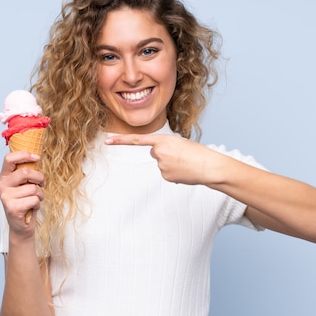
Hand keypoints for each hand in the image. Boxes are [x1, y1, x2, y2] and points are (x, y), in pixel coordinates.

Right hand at [0, 151, 45, 237]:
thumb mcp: (24, 184)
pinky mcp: (12, 208)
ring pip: (33, 188)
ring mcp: (5, 197)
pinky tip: (31, 208)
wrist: (21, 226)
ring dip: (40, 194)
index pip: (9, 159)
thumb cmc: (25, 202)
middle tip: (41, 184)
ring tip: (34, 200)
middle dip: (39, 178)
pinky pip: (34, 199)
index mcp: (4, 177)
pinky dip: (38, 204)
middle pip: (25, 172)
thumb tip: (37, 157)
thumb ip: (27, 172)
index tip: (36, 157)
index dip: (24, 155)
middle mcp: (1, 186)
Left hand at [105, 134, 220, 184]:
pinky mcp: (165, 176)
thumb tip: (159, 160)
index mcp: (162, 140)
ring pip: (161, 164)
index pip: (137, 140)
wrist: (208, 166)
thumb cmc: (197, 152)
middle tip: (181, 155)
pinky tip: (184, 171)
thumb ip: (165, 147)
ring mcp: (161, 165)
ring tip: (185, 163)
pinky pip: (166, 173)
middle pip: (154, 152)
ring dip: (171, 164)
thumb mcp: (179, 143)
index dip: (121, 141)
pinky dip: (174, 172)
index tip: (107, 141)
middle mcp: (159, 152)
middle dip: (165, 154)